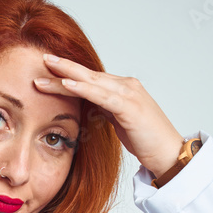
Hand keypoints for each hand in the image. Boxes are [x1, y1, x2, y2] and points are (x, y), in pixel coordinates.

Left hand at [34, 53, 183, 177]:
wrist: (169, 154)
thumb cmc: (147, 141)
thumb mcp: (121, 122)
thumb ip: (107, 110)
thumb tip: (90, 106)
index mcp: (123, 89)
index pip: (91, 78)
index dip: (70, 73)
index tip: (49, 70)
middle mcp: (126, 86)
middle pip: (89, 74)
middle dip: (64, 67)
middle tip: (42, 58)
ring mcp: (129, 94)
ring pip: (91, 81)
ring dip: (67, 74)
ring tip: (47, 66)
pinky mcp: (129, 107)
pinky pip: (101, 95)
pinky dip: (83, 88)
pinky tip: (67, 84)